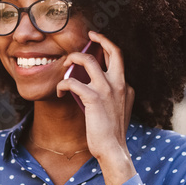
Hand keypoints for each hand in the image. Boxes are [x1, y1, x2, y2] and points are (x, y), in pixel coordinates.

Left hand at [57, 31, 136, 184]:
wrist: (113, 149)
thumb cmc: (114, 134)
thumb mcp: (122, 111)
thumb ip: (118, 97)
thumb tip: (107, 88)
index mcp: (126, 87)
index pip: (119, 59)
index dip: (108, 48)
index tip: (98, 42)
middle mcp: (119, 84)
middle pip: (113, 50)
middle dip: (100, 38)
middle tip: (89, 35)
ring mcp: (107, 90)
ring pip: (87, 60)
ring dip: (73, 58)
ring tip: (65, 64)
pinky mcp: (93, 98)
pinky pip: (72, 82)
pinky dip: (62, 84)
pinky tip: (59, 91)